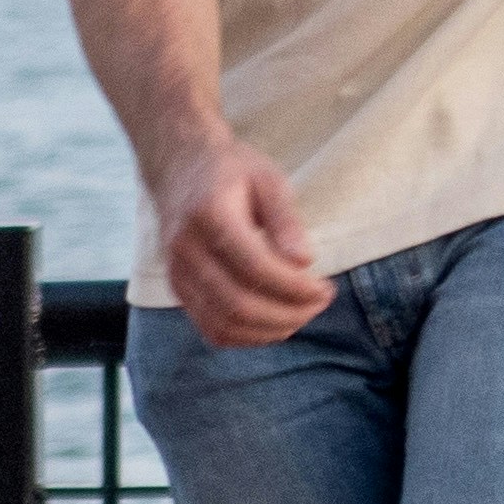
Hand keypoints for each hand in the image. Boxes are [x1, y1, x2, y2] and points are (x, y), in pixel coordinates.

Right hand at [158, 131, 334, 348]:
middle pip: (238, 304)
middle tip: (319, 304)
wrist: (179, 167)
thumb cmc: (231, 170)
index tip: (326, 288)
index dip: (295, 287)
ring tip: (302, 314)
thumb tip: (304, 262)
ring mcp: (177, 273)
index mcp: (209, 215)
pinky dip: (247, 336)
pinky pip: (212, 329)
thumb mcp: (267, 178)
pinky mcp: (178, 289)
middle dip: (288, 314)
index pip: (255, 267)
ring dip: (270, 330)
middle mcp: (187, 249)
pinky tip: (275, 323)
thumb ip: (285, 219)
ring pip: (224, 325)